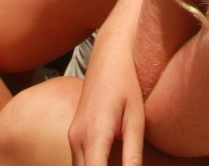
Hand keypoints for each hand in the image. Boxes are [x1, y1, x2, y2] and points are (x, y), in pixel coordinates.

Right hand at [68, 33, 145, 165]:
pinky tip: (109, 162)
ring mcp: (72, 135)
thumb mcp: (136, 118)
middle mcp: (77, 138)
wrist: (110, 54)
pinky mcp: (74, 133)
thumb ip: (133, 155)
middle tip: (122, 165)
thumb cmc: (128, 83)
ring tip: (119, 161)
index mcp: (94, 134)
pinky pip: (79, 162)